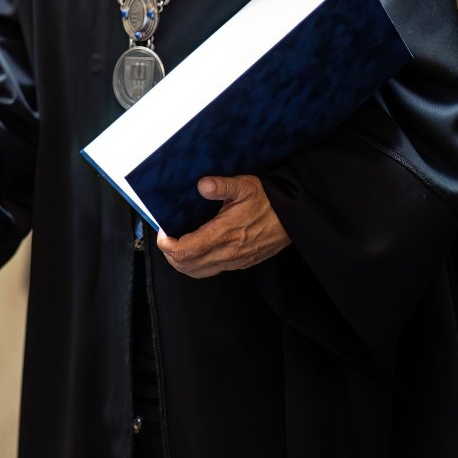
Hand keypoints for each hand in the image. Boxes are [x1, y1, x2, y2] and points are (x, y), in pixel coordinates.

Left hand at [156, 174, 289, 277]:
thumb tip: (201, 185)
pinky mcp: (242, 264)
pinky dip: (197, 265)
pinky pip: (212, 271)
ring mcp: (235, 261)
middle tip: (166, 239)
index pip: (184, 251)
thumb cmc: (268, 200)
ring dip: (182, 263)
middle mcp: (227, 252)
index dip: (166, 244)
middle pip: (186, 266)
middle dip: (170, 255)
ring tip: (177, 246)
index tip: (162, 232)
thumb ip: (221, 185)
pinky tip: (197, 249)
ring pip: (198, 272)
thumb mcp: (245, 185)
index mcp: (223, 234)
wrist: (294, 217)